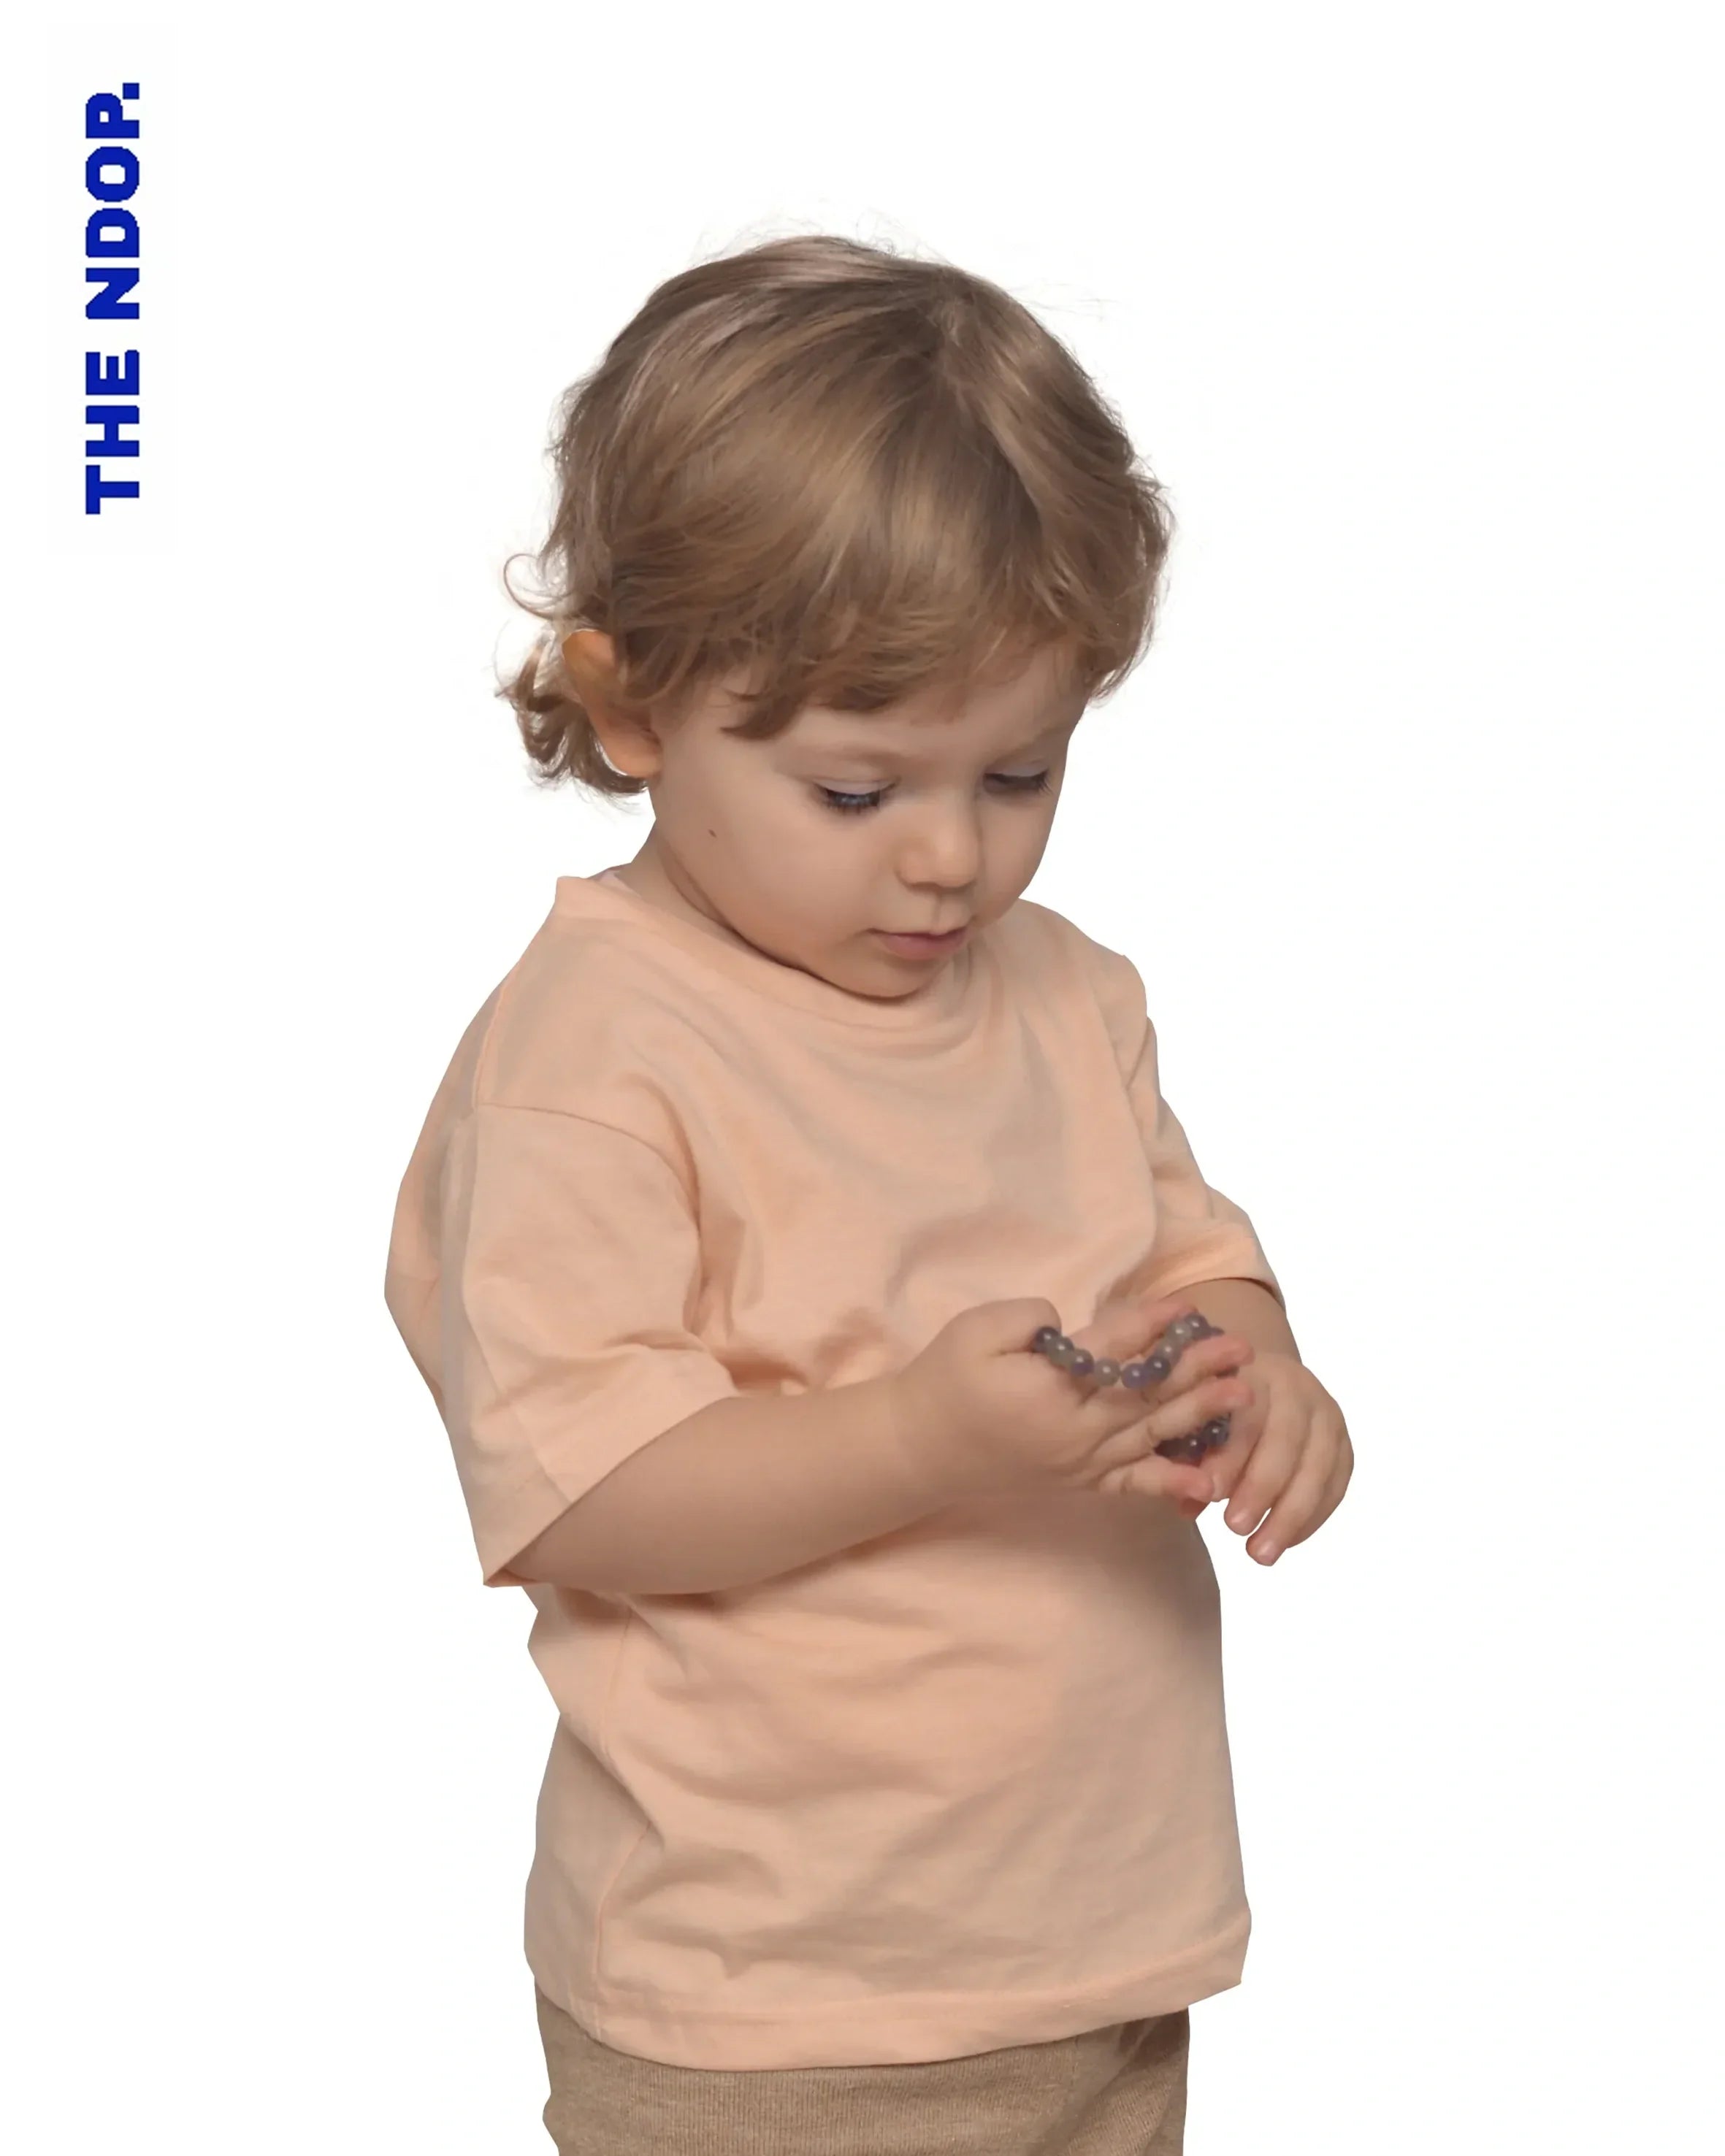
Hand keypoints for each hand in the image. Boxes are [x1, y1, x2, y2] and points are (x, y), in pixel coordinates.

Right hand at [896, 1289, 1256, 1508]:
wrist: (921, 1450)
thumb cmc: (945, 1381)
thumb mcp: (973, 1332)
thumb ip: (1025, 1318)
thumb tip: (1067, 1321)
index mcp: (1047, 1392)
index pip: (1110, 1353)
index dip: (1150, 1327)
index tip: (1186, 1306)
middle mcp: (1073, 1433)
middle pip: (1145, 1397)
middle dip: (1196, 1370)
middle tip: (1241, 1349)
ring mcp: (1080, 1463)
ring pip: (1150, 1436)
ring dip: (1200, 1414)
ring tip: (1243, 1394)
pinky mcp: (1080, 1482)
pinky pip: (1133, 1484)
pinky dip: (1171, 1485)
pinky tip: (1207, 1484)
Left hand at [1202, 1349, 1352, 1563]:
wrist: (1260, 1381)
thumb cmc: (1214, 1406)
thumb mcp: (1193, 1417)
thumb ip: (1188, 1455)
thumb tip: (1187, 1504)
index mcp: (1252, 1374)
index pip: (1246, 1414)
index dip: (1231, 1455)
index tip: (1211, 1493)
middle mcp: (1297, 1388)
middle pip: (1286, 1440)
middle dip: (1262, 1488)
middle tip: (1235, 1529)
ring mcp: (1327, 1416)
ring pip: (1318, 1467)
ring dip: (1291, 1515)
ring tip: (1261, 1554)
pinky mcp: (1343, 1444)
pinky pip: (1336, 1484)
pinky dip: (1313, 1517)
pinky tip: (1288, 1542)